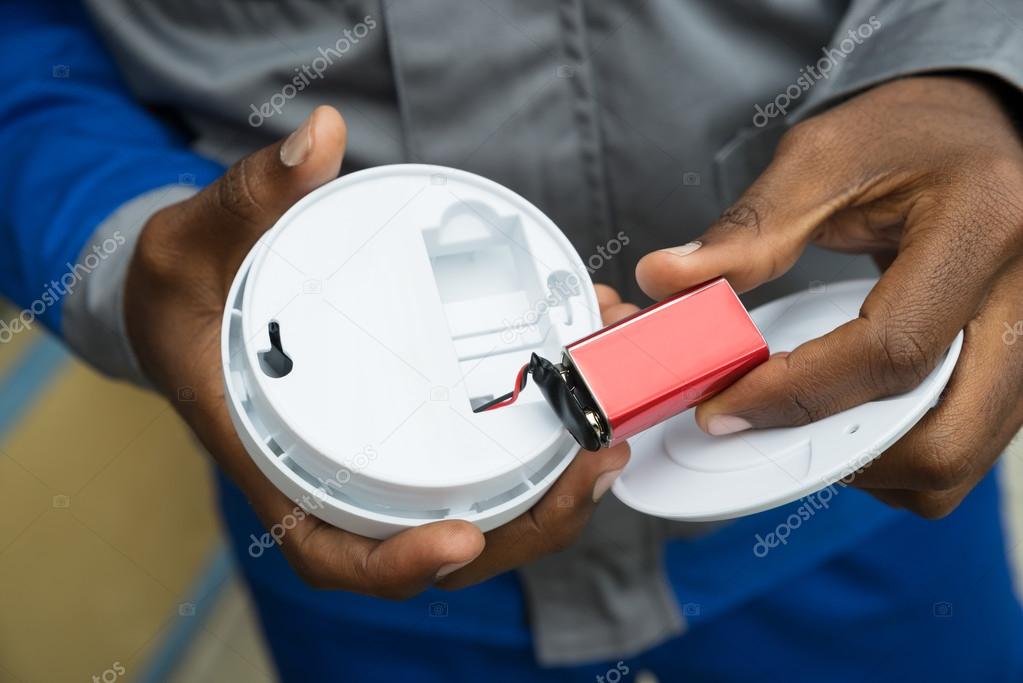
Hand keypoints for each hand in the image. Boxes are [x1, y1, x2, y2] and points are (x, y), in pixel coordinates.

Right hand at [125, 106, 631, 596]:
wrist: (192, 307)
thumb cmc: (182, 296)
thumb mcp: (191, 244)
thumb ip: (249, 197)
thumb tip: (318, 136)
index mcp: (274, 462)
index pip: (332, 549)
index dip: (397, 563)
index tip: (461, 537)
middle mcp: (334, 481)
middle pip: (437, 545)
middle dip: (527, 522)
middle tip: (595, 456)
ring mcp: (377, 465)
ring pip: (475, 510)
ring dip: (553, 486)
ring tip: (610, 423)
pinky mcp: (405, 436)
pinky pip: (480, 462)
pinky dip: (538, 438)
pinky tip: (578, 378)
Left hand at [636, 75, 1022, 517]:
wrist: (971, 126)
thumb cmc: (907, 131)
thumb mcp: (822, 158)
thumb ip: (748, 230)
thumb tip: (665, 279)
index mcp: (983, 226)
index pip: (891, 351)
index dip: (796, 393)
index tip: (722, 406)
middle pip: (945, 436)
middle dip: (841, 454)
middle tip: (764, 425)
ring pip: (960, 455)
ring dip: (870, 461)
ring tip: (803, 418)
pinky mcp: (1018, 360)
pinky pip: (964, 437)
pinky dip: (896, 445)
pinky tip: (845, 409)